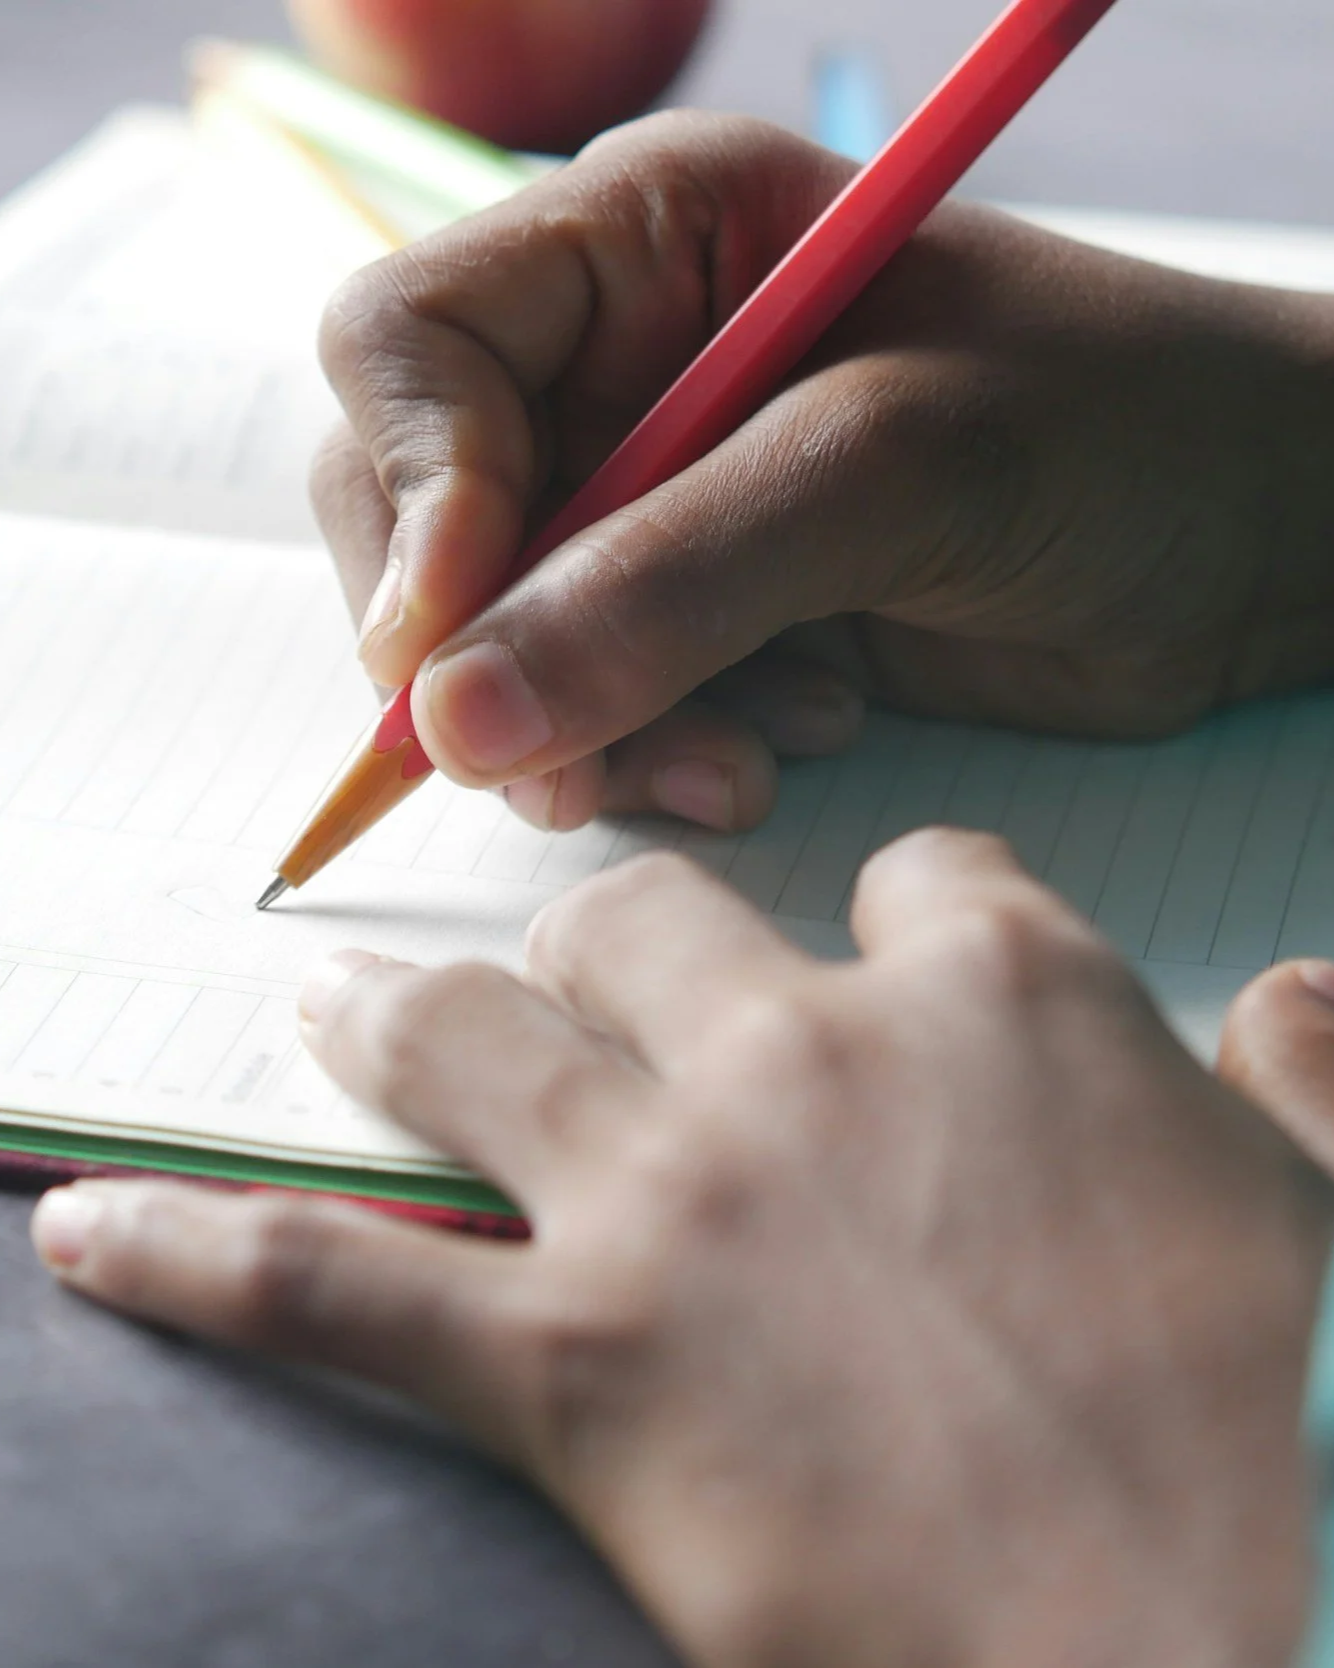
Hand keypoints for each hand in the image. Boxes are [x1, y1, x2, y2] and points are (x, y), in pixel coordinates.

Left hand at [31, 833, 1332, 1667]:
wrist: (1229, 1662)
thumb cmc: (1295, 1431)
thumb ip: (1309, 1071)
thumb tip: (1300, 995)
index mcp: (1006, 996)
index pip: (916, 876)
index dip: (903, 923)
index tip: (891, 973)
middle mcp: (812, 1052)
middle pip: (647, 920)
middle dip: (616, 949)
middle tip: (587, 1001)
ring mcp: (676, 1200)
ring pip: (475, 1037)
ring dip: (398, 1020)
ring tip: (332, 1010)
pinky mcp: (576, 1372)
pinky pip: (337, 1286)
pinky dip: (201, 1259)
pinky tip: (91, 1242)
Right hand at [312, 112, 1333, 833]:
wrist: (1249, 542)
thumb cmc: (1122, 430)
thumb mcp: (895, 469)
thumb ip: (673, 580)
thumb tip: (456, 714)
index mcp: (647, 241)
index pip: (409, 349)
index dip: (405, 500)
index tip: (450, 650)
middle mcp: (623, 368)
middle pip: (420, 517)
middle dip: (489, 655)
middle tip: (580, 760)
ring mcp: (657, 502)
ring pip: (500, 639)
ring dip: (589, 728)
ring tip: (743, 757)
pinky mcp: (702, 613)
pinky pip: (594, 705)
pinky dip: (658, 753)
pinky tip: (789, 741)